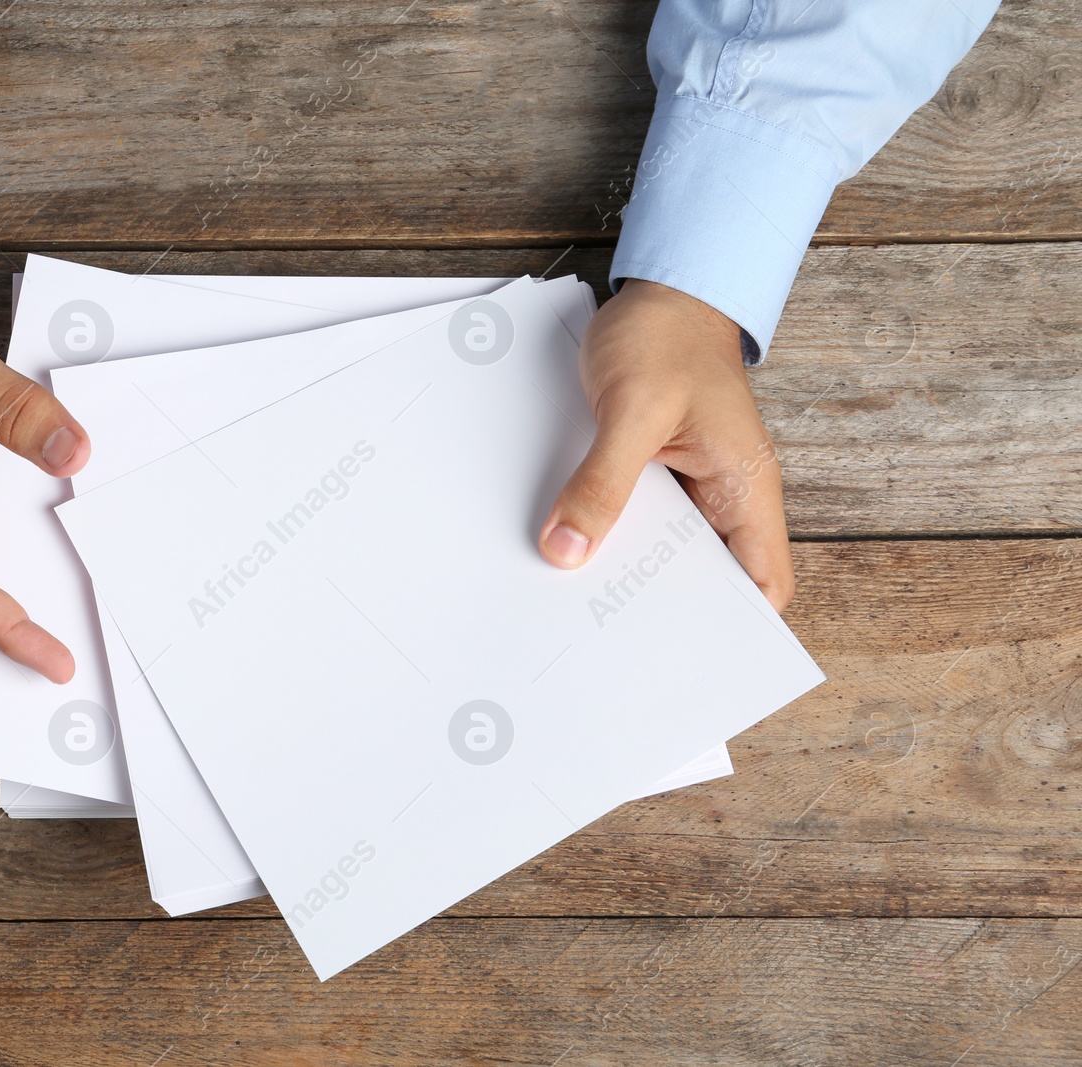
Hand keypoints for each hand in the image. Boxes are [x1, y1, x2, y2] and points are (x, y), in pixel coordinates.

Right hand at [0, 258, 89, 681]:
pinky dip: (39, 531)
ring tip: (93, 612)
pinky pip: (4, 513)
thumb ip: (14, 407)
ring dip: (36, 584)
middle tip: (86, 654)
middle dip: (25, 627)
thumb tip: (74, 455)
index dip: (8, 628)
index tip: (52, 658)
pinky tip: (78, 535)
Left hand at [537, 279, 794, 610]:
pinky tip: (564, 547)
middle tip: (601, 640)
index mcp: (745, 489)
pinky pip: (630, 517)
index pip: (762, 585)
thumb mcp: (633, 410)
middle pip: (701, 579)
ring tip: (572, 605)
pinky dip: (603, 533)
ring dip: (621, 570)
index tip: (682, 660)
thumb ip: (603, 482)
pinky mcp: (652, 471)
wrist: (662, 290)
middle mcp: (722, 495)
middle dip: (658, 611)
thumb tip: (567, 550)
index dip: (734, 631)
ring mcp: (687, 485)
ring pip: (657, 551)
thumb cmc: (669, 337)